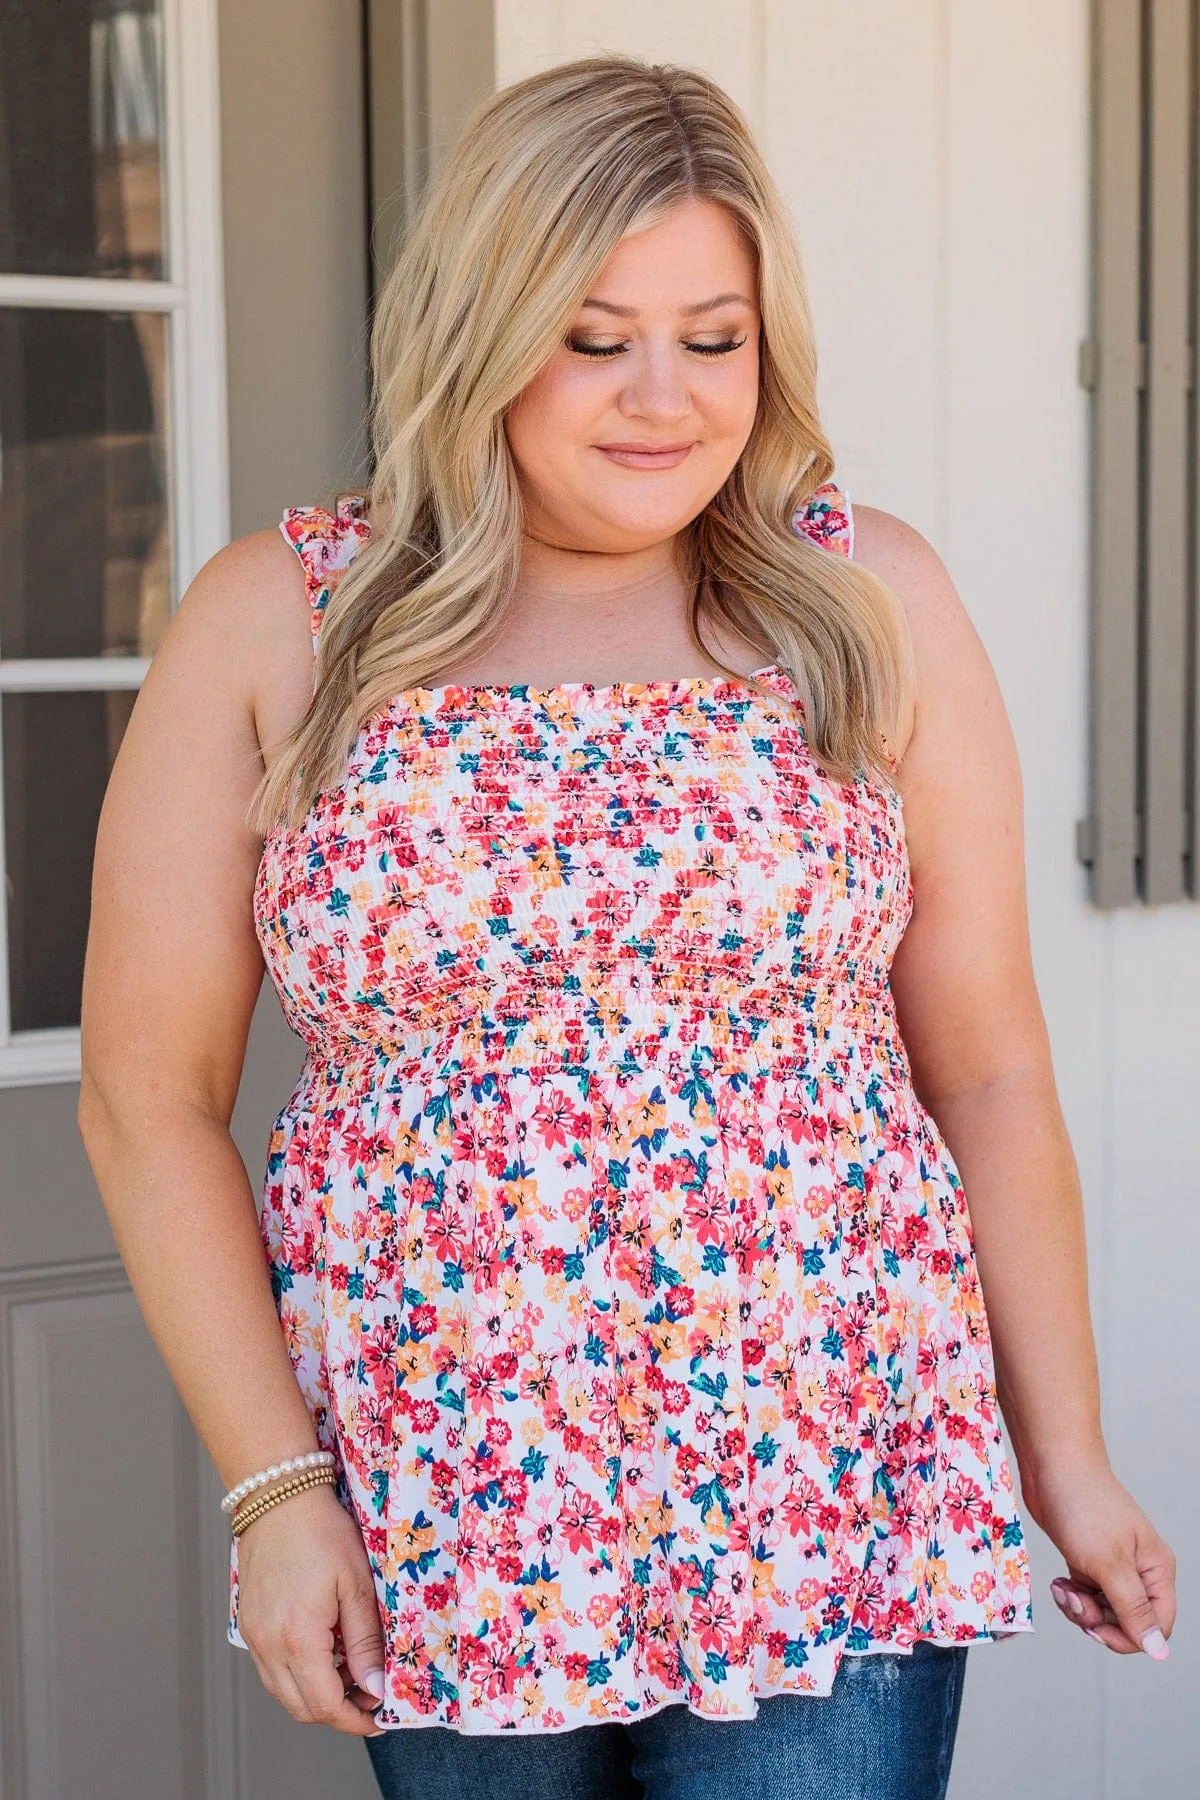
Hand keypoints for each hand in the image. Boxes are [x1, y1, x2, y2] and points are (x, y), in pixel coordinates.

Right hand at [235, 1483, 389, 1735]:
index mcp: (297, 1638)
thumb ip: (366, 1640)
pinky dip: (298, 1675)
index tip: (378, 1716)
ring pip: (284, 1693)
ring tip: (351, 1673)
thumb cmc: (321, 1532)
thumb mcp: (356, 1585)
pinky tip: (324, 1654)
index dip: (354, 1719)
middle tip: (370, 1697)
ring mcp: (254, 1637)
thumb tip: (375, 1686)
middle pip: (301, 1708)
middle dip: (337, 1713)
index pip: (324, 1705)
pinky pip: (272, 1670)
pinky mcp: (249, 1625)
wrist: (278, 1497)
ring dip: (316, 1696)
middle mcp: (268, 1646)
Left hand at [1022, 1452, 1175, 1658]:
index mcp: (1156, 1570)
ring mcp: (1112, 1565)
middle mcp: (1139, 1570)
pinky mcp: (1088, 1560)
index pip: (1158, 1625)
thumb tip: (1160, 1653)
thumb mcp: (1109, 1564)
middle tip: (1074, 1601)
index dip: (1129, 1637)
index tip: (1097, 1629)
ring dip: (1079, 1608)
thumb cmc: (1084, 1506)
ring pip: (1103, 1611)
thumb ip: (1133, 1610)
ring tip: (1062, 1588)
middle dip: (1098, 1620)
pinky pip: (1086, 1596)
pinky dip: (1071, 1596)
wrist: (1052, 1466)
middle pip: (1127, 1622)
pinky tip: (1059, 1582)